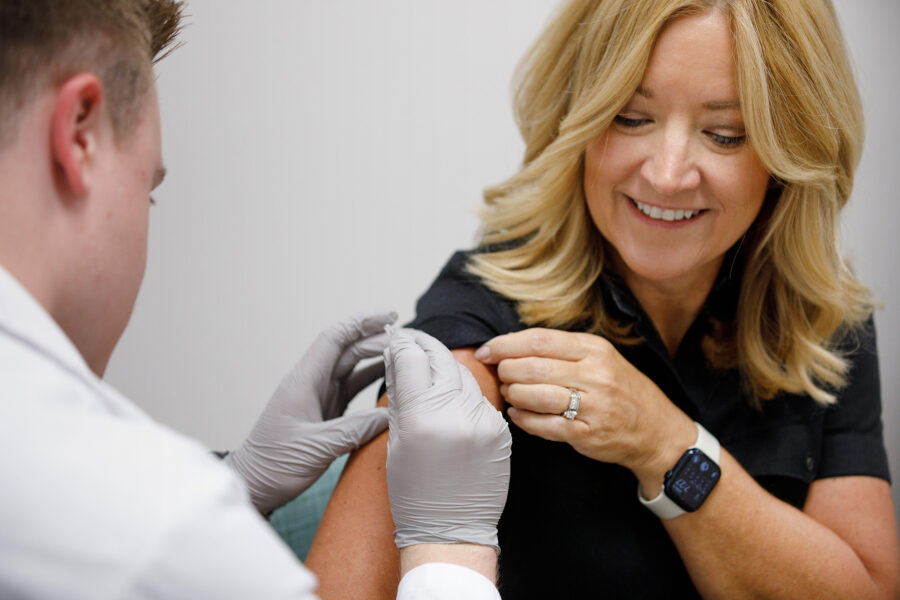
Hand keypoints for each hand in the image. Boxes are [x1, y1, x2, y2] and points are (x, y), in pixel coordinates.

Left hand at [226, 311, 396, 514]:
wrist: (254, 485)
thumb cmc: (275, 464)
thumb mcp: (317, 447)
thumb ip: (355, 429)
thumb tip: (392, 416)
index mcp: (304, 380)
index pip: (335, 338)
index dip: (363, 322)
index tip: (391, 316)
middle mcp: (311, 383)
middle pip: (348, 350)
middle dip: (378, 341)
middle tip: (409, 343)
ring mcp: (318, 397)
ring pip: (351, 368)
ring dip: (377, 361)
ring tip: (406, 358)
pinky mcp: (324, 413)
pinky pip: (351, 390)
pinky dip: (371, 384)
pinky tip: (391, 384)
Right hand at [384, 327, 510, 551]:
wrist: (452, 530)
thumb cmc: (415, 492)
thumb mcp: (396, 441)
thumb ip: (400, 396)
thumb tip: (397, 359)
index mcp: (421, 418)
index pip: (411, 359)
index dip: (402, 344)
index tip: (397, 338)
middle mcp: (455, 414)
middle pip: (440, 359)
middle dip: (424, 347)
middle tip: (412, 341)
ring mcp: (483, 421)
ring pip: (463, 375)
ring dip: (445, 369)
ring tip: (430, 370)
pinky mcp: (500, 430)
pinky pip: (480, 399)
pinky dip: (464, 395)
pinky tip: (452, 401)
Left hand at [474, 328, 694, 490]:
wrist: (658, 431)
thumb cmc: (622, 390)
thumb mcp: (601, 358)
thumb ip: (563, 351)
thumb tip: (512, 345)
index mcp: (595, 349)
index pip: (539, 340)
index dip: (506, 344)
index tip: (486, 350)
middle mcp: (596, 375)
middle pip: (533, 367)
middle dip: (506, 370)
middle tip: (498, 374)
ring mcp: (593, 406)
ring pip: (536, 396)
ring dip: (513, 394)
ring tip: (508, 393)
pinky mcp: (587, 434)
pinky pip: (544, 425)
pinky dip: (523, 419)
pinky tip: (517, 414)